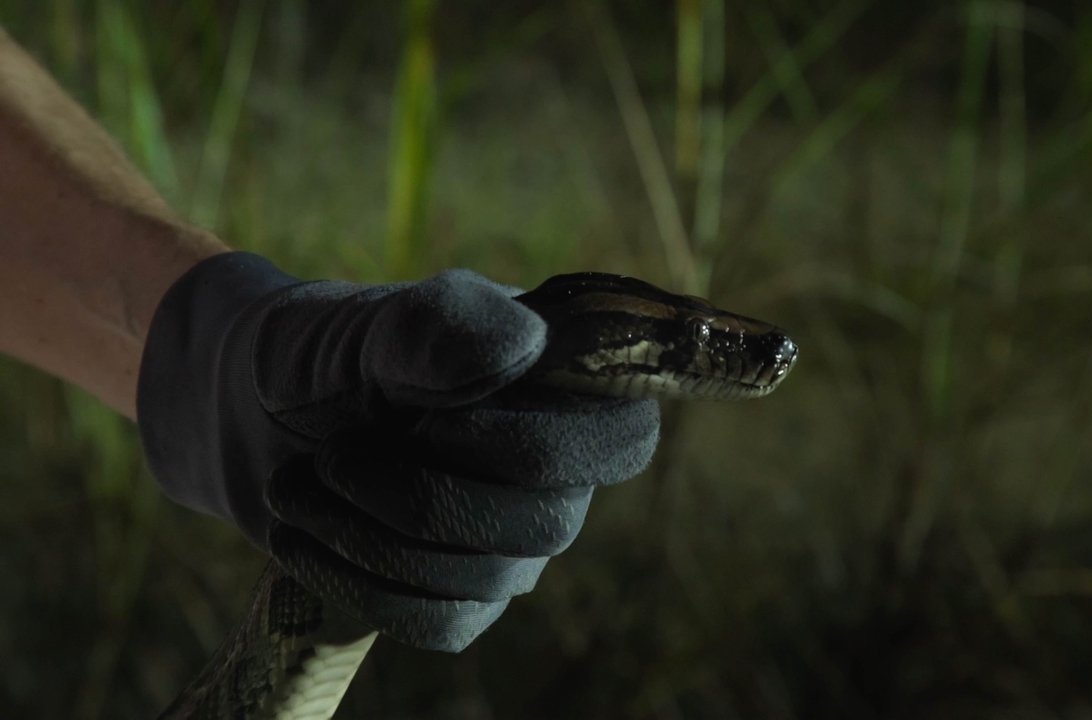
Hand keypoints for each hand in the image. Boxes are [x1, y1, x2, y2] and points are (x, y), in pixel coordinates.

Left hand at [137, 252, 658, 650]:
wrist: (244, 415)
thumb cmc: (320, 355)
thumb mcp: (365, 326)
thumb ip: (437, 327)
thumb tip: (524, 348)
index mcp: (560, 388)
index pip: (624, 438)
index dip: (533, 444)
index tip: (431, 419)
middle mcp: (555, 470)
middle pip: (545, 520)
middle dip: (420, 493)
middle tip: (335, 451)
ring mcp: (513, 539)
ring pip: (484, 576)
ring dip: (369, 534)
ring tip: (301, 484)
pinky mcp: (462, 596)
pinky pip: (441, 622)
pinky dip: (358, 584)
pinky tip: (305, 537)